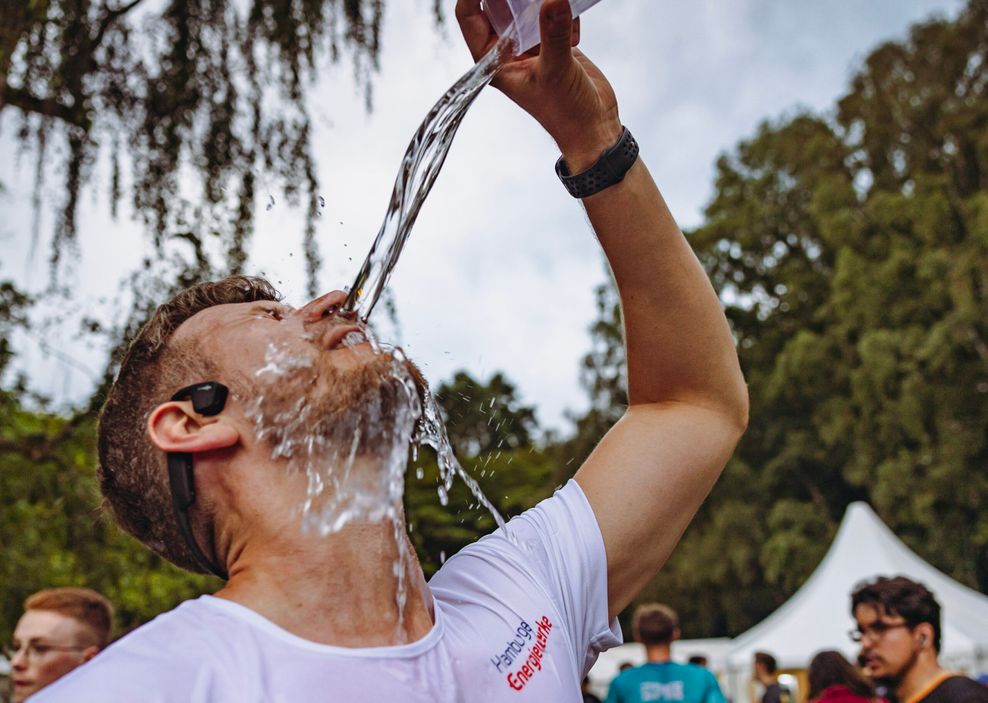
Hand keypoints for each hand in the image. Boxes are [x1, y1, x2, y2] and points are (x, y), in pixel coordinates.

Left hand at [455, 0, 622, 170]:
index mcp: (493, 60)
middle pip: (497, 5)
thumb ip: (553, 33)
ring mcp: (530, 46)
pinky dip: (564, 11)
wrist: (594, 127)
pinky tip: (574, 32)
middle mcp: (507, 51)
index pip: (469, 15)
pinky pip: (553, 13)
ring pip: (526, 6)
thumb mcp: (556, 70)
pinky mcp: (554, 42)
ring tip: (557, 6)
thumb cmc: (566, 112)